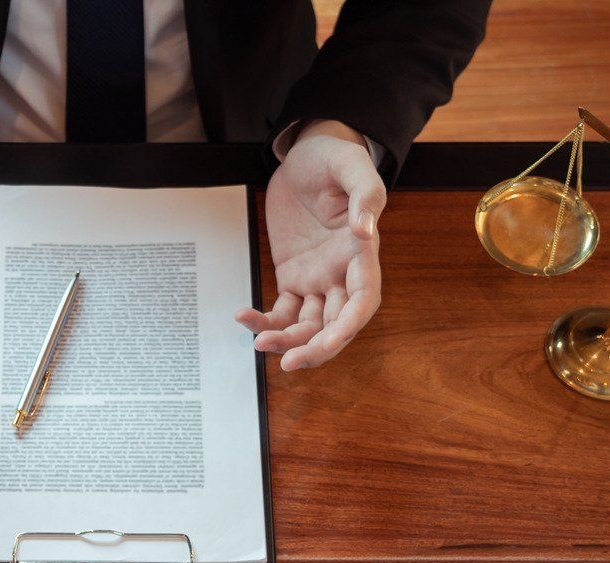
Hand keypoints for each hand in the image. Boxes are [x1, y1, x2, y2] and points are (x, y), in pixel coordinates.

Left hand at [241, 120, 385, 370]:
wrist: (306, 153)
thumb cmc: (334, 157)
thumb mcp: (352, 166)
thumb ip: (366, 196)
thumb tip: (364, 230)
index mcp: (362, 254)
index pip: (363, 300)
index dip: (349, 326)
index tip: (329, 342)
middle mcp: (343, 274)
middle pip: (336, 325)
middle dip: (315, 348)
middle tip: (288, 362)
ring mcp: (318, 279)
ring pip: (308, 325)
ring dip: (287, 341)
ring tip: (259, 344)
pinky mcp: (293, 277)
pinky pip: (281, 311)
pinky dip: (264, 321)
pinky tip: (243, 317)